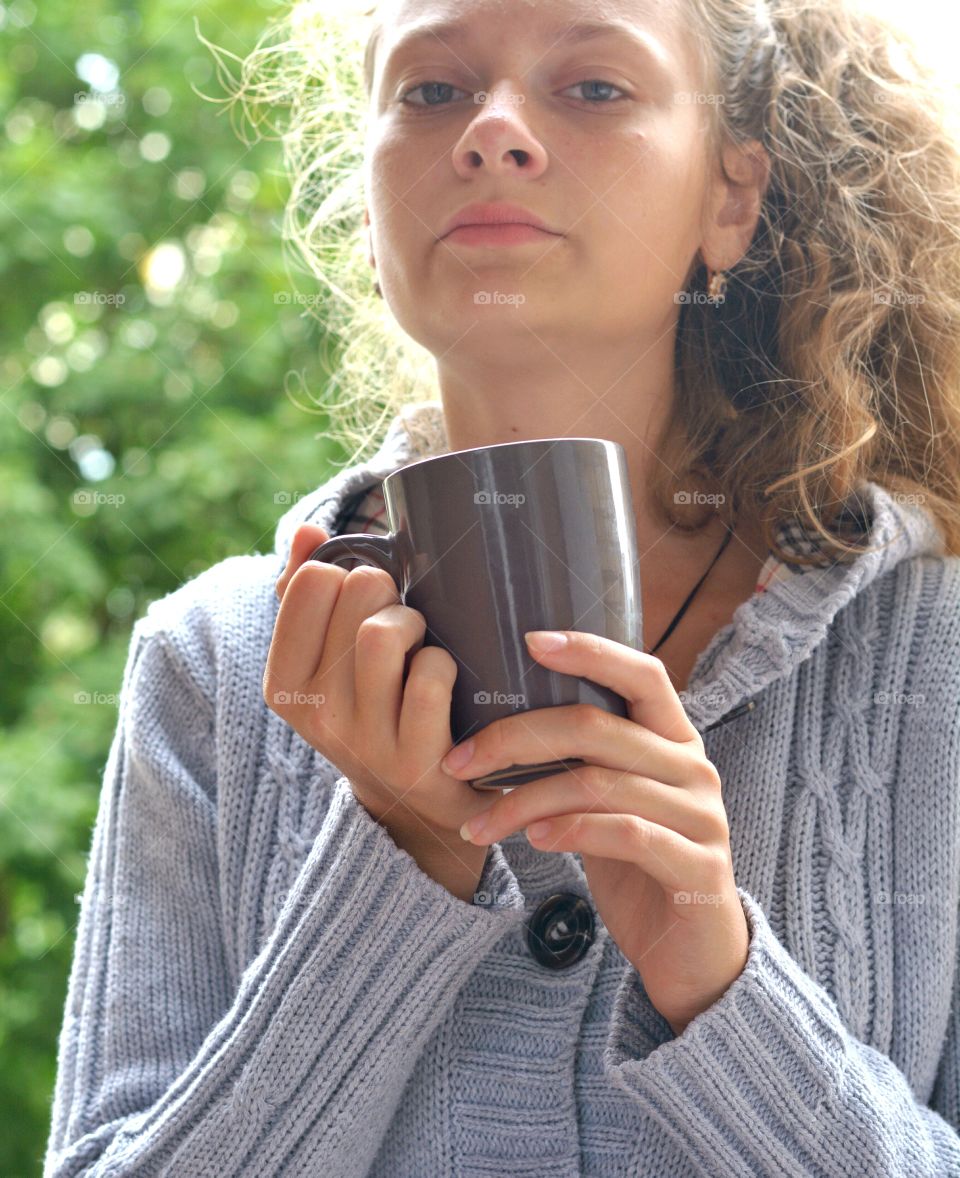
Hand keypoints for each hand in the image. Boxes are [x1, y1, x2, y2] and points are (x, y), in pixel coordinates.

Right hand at [265, 523, 503, 902]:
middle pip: (357, 595)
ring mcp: (363, 740)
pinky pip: (430, 676)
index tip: (360, 604)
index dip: (347, 575)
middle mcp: (314, 714)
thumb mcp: (328, 661)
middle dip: (390, 592)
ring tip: (420, 645)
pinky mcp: (415, 760)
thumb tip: (309, 531)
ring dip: (417, 624)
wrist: (418, 802)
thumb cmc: (375, 709)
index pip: (310, 582)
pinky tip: (442, 683)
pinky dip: (444, 665)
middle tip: (401, 620)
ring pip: (386, 633)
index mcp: (284, 682)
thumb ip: (307, 594)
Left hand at [441, 629, 749, 1032]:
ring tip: (479, 822)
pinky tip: (532, 839)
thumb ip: (584, 760)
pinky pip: (624, 833)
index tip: (529, 639)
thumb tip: (500, 725)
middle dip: (515, 738)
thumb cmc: (638, 863)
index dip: (589, 651)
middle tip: (459, 761)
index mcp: (673, 737)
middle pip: (597, 727)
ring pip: (597, 783)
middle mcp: (692, 766)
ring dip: (523, 800)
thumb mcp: (612, 800)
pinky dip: (570, 830)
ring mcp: (701, 815)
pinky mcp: (697, 865)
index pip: (642, 673)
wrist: (692, 950)